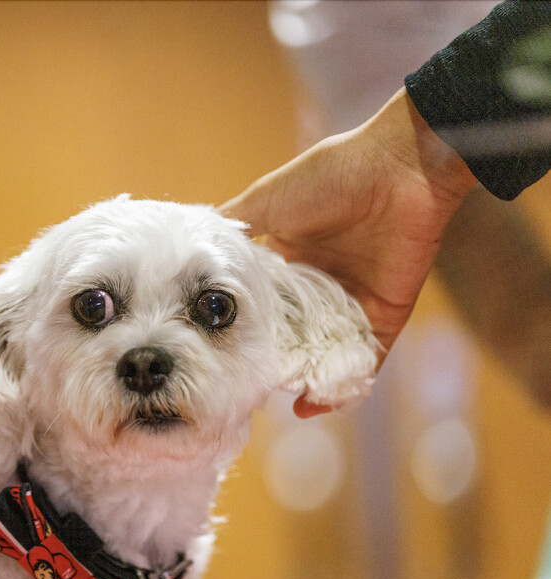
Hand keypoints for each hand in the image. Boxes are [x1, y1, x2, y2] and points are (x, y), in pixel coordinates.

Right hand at [221, 89, 476, 415]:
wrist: (400, 167)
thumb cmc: (330, 176)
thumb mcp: (265, 200)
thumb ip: (231, 226)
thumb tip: (184, 245)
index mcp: (288, 259)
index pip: (259, 304)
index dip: (238, 328)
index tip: (213, 354)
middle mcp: (317, 285)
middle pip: (289, 334)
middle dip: (268, 361)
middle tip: (238, 389)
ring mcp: (351, 302)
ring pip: (323, 352)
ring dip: (301, 379)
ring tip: (270, 402)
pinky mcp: (384, 315)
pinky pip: (365, 359)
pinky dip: (344, 384)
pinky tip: (314, 404)